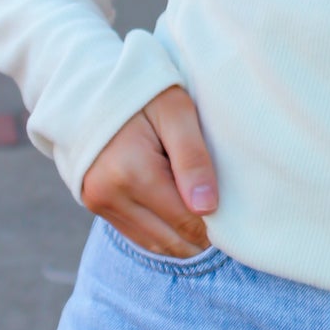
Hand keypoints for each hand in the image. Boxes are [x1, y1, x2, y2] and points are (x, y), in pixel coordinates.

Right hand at [80, 86, 217, 259]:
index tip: (237, 207)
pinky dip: (164, 232)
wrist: (92, 84)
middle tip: (227, 210)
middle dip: (202, 232)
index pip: (187, 220)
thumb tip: (207, 208)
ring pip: (156, 244)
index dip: (218, 221)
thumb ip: (193, 158)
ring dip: (184, 236)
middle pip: (172, 239)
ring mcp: (99, 203)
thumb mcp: (176, 111)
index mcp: (131, 171)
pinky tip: (182, 212)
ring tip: (205, 209)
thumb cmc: (144, 91)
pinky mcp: (96, 205)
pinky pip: (138, 236)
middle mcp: (109, 194)